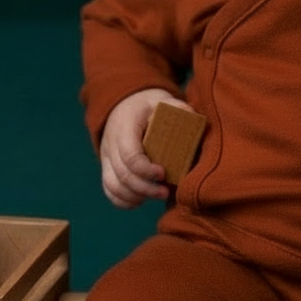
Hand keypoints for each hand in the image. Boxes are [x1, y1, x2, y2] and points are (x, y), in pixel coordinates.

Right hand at [99, 88, 193, 207]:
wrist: (124, 104)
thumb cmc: (147, 105)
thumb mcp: (161, 100)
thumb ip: (177, 108)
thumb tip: (193, 118)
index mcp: (124, 126)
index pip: (129, 154)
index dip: (145, 169)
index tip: (163, 173)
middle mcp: (111, 143)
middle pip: (123, 174)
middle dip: (145, 188)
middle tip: (166, 192)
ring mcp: (106, 157)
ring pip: (113, 185)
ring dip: (135, 196)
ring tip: (157, 196)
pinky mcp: (107, 167)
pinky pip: (109, 189)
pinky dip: (123, 200)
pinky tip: (141, 200)